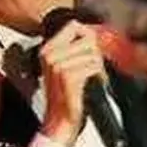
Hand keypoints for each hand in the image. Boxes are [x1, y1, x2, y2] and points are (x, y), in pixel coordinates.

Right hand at [40, 21, 106, 146]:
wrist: (60, 120)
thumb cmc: (66, 95)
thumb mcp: (64, 66)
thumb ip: (75, 47)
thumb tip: (93, 32)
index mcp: (47, 49)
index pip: (73, 26)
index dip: (88, 35)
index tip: (92, 48)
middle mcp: (49, 55)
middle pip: (87, 39)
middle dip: (95, 54)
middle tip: (91, 69)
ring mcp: (57, 65)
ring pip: (93, 54)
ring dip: (97, 67)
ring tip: (90, 79)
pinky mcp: (68, 76)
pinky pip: (94, 66)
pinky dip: (98, 76)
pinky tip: (92, 84)